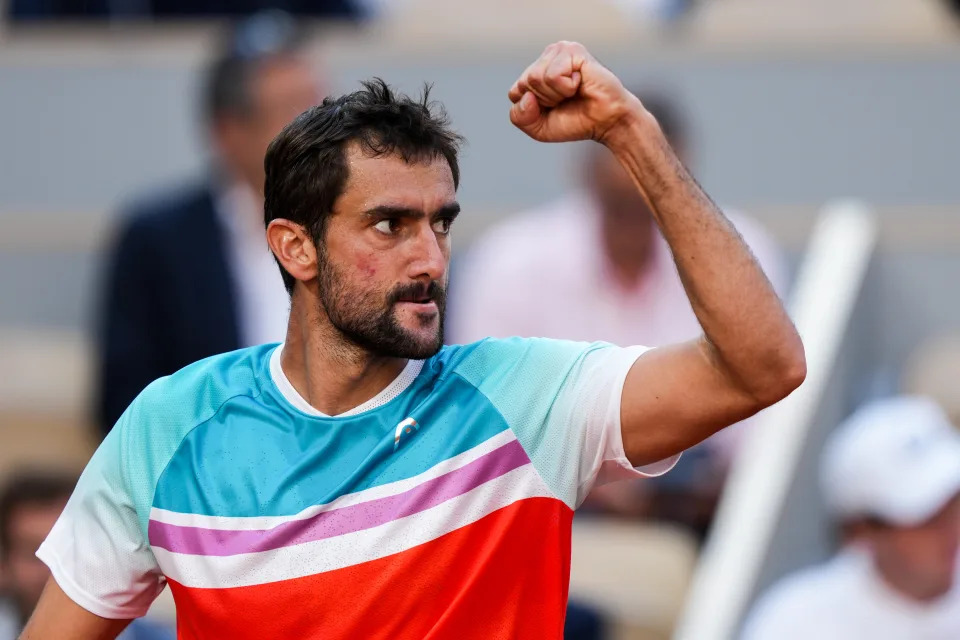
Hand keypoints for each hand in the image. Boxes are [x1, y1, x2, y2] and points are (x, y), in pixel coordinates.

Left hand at [508, 41, 642, 144]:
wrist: (607, 122)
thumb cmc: (575, 121)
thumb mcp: (538, 127)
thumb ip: (519, 117)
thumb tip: (526, 96)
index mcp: (536, 70)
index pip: (515, 92)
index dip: (534, 109)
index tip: (555, 108)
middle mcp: (547, 56)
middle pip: (525, 84)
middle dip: (546, 101)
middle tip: (567, 99)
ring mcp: (560, 50)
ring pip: (536, 78)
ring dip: (556, 94)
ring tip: (574, 92)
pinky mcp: (573, 51)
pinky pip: (552, 76)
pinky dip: (566, 88)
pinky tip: (580, 84)